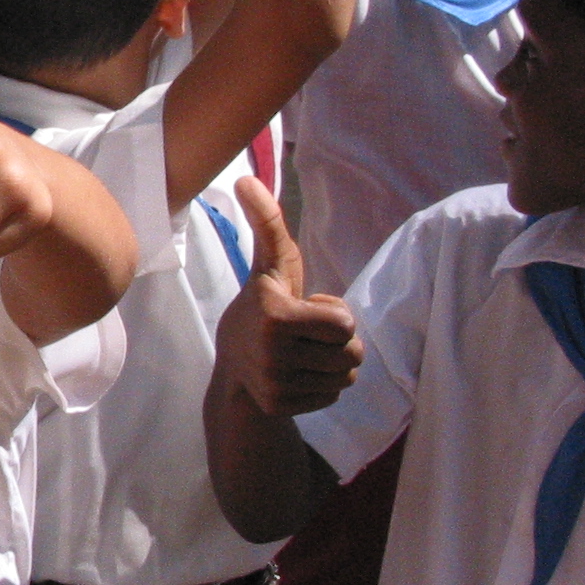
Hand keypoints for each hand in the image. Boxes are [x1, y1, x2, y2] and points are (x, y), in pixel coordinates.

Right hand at [219, 177, 361, 416]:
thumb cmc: (260, 307)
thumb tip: (245, 178)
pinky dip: (322, 387)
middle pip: (352, 352)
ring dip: (332, 364)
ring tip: (302, 355)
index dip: (333, 314)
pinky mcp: (280, 406)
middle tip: (304, 336)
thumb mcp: (269, 266)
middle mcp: (272, 353)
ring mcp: (275, 383)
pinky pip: (333, 397)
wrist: (233, 369)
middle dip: (337, 342)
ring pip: (346, 376)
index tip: (302, 310)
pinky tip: (297, 377)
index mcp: (273, 316)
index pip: (345, 323)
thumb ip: (267, 224)